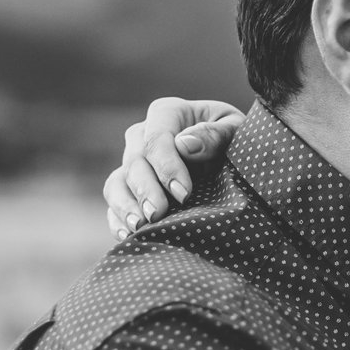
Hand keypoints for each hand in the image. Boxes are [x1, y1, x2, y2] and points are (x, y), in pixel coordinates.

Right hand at [104, 98, 245, 239]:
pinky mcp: (128, 189)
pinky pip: (114, 204)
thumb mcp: (235, 130)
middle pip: (134, 161)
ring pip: (116, 182)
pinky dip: (118, 220)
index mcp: (168, 114)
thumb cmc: (234, 140)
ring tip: (139, 227)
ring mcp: (132, 164)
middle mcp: (142, 136)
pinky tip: (129, 235)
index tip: (183, 193)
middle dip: (145, 189)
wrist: (231, 160)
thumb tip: (185, 145)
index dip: (166, 165)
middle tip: (158, 213)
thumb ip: (216, 134)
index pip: (156, 137)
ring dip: (125, 206)